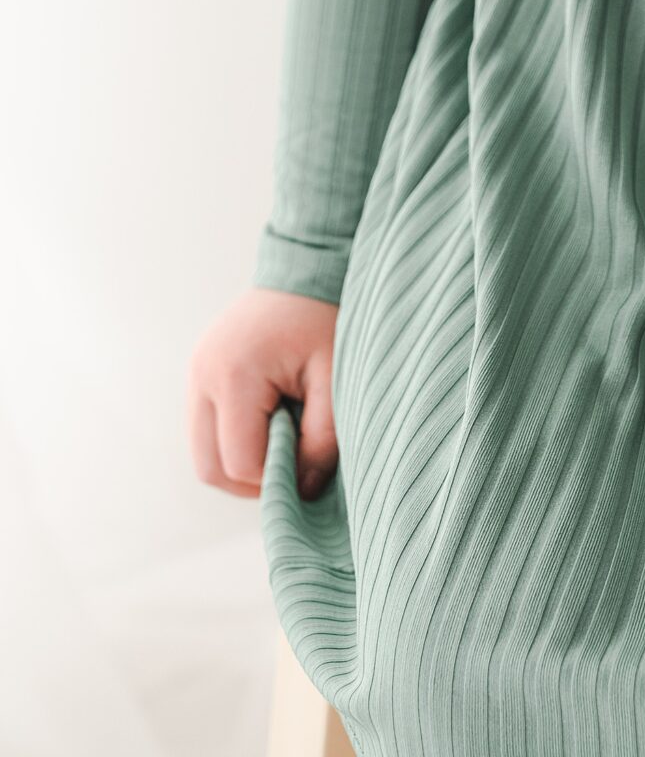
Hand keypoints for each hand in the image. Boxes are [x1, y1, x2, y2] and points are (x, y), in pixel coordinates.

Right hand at [186, 286, 339, 503]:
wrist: (308, 265)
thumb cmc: (326, 316)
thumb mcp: (335, 378)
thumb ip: (322, 439)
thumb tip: (304, 492)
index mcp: (234, 374)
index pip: (241, 463)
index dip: (277, 477)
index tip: (311, 464)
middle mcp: (202, 375)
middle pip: (210, 468)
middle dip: (253, 481)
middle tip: (296, 464)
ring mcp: (195, 372)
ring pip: (203, 454)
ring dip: (241, 462)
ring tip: (286, 438)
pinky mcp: (199, 371)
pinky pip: (206, 429)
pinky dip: (234, 440)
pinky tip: (271, 421)